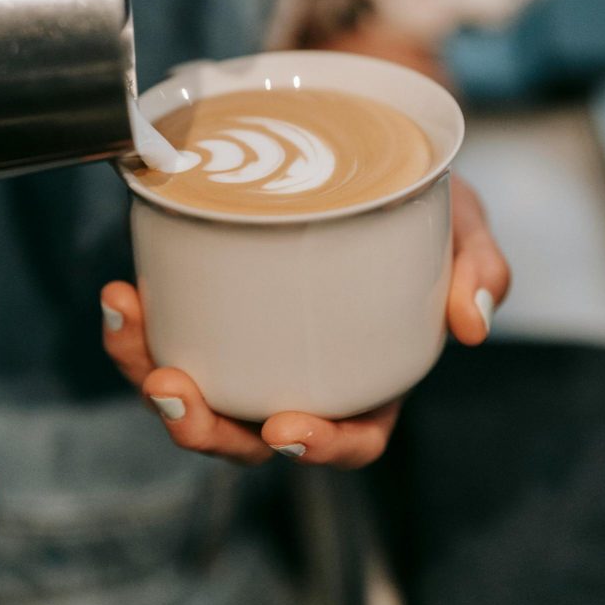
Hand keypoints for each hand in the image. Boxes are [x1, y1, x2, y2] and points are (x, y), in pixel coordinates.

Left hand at [100, 194, 507, 468]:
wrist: (370, 155)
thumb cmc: (421, 204)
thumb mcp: (463, 226)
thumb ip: (480, 268)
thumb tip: (473, 324)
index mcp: (371, 376)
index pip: (352, 436)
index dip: (320, 449)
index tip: (285, 428)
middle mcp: (306, 371)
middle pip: (250, 433)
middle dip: (203, 426)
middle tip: (173, 387)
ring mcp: (255, 344)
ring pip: (198, 391)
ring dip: (149, 372)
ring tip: (128, 321)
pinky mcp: (216, 306)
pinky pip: (173, 333)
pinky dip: (141, 326)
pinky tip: (124, 294)